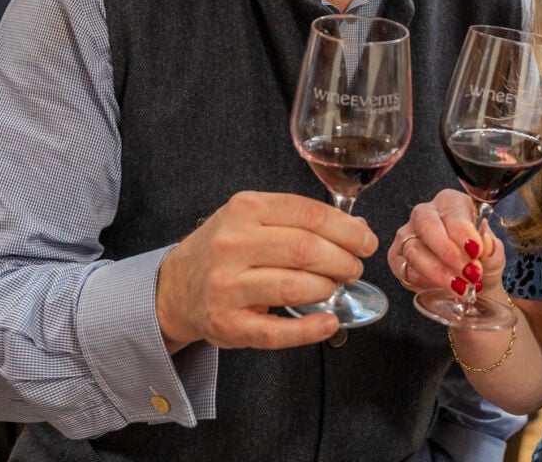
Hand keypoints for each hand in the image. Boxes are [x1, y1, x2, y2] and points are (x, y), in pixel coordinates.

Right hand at [155, 191, 376, 351]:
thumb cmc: (224, 248)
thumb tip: (358, 229)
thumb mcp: (254, 219)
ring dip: (328, 288)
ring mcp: (228, 286)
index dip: (346, 229)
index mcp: (245, 209)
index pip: (308, 214)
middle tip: (353, 267)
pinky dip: (310, 329)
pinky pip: (277, 332)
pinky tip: (328, 322)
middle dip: (342, 260)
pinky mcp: (228, 324)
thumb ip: (302, 220)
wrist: (175, 286)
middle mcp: (233, 244)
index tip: (365, 241)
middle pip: (305, 250)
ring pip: (294, 287)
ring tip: (335, 287)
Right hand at [390, 189, 504, 299]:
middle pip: (427, 226)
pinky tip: (443, 288)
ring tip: (460, 287)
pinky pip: (406, 269)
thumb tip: (486, 243)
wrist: (467, 282)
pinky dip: (426, 282)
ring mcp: (407, 235)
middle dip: (447, 252)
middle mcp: (425, 214)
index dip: (463, 232)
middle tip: (467, 272)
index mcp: (450, 203)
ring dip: (438, 271)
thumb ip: (492, 249)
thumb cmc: (478, 260)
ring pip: (414, 250)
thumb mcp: (493, 253)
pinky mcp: (397, 257)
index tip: (476, 251)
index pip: (452, 212)